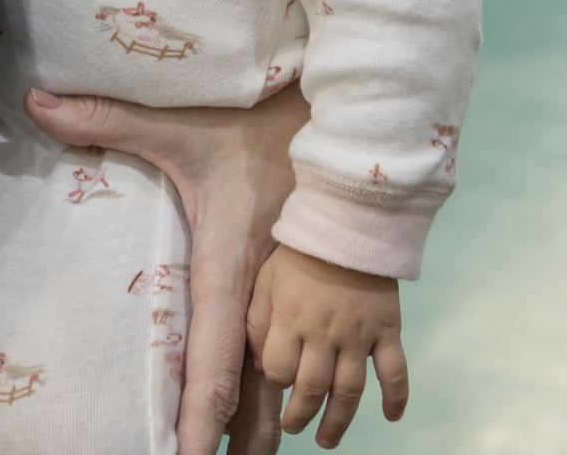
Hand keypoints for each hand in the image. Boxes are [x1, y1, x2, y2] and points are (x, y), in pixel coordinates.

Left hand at [25, 82, 307, 454]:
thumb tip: (35, 104)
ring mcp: (295, 301)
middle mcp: (264, 299)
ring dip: (263, 425)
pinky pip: (311, 359)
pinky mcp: (315, 293)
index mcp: (226, 268)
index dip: (199, 421)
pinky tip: (281, 412)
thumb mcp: (175, 124)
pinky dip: (291, 391)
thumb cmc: (249, 126)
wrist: (331, 122)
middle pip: (257, 395)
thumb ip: (105, 116)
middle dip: (238, 443)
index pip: (211, 362)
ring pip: (284, 385)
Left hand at [247, 246, 407, 448]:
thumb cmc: (299, 251)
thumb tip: (262, 363)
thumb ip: (258, 321)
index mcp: (291, 318)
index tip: (277, 380)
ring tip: (327, 440)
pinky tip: (391, 418)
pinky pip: (395, 371)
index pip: (278, 370)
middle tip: (296, 428)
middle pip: (312, 389)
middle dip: (301, 416)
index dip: (275, 380)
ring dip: (339, 421)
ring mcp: (358, 335)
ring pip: (349, 391)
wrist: (347, 222)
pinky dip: (396, 398)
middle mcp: (325, 334)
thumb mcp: (265, 278)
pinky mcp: (386, 330)